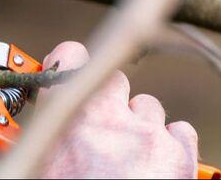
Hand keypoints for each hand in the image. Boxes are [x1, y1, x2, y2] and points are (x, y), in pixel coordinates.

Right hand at [40, 42, 198, 178]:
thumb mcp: (40, 162)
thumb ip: (44, 131)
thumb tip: (43, 118)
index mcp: (63, 113)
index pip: (70, 55)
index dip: (68, 62)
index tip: (67, 71)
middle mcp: (106, 113)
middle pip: (112, 79)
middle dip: (108, 100)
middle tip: (100, 128)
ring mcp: (146, 131)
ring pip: (147, 106)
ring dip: (138, 126)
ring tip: (127, 158)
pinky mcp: (180, 153)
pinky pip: (179, 130)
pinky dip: (170, 144)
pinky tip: (156, 165)